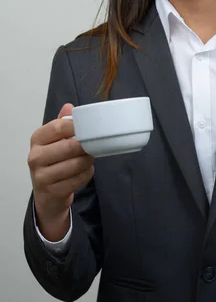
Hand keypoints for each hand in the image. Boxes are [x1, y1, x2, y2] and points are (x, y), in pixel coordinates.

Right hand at [28, 103, 94, 236]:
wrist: (47, 193)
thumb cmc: (52, 161)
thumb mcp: (54, 140)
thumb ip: (62, 123)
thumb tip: (69, 107)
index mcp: (37, 139)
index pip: (57, 127)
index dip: (76, 127)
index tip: (89, 127)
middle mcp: (36, 157)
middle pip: (68, 147)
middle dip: (85, 146)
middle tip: (94, 145)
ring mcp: (42, 176)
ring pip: (75, 164)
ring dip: (88, 160)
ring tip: (89, 157)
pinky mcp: (53, 191)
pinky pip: (78, 179)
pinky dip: (87, 173)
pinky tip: (85, 170)